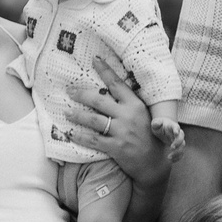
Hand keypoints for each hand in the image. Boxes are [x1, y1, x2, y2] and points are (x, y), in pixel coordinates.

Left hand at [49, 58, 165, 182]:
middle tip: (69, 90)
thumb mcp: (143, 115)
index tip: (95, 59)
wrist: (155, 162)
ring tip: (67, 112)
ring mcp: (122, 132)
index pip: (117, 84)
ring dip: (77, 115)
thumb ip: (129, 104)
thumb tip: (110, 90)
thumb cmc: (149, 136)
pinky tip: (71, 133)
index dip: (105, 71)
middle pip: (99, 100)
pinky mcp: (116, 148)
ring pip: (93, 119)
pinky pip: (94, 140)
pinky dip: (80, 136)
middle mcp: (128, 116)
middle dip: (82, 94)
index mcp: (135, 105)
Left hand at [150, 115, 186, 157]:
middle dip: (178, 143)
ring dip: (177, 152)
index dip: (177, 130)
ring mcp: (178, 140)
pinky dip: (178, 157)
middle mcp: (177, 133)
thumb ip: (156, 123)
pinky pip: (181, 152)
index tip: (176, 133)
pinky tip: (172, 161)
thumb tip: (157, 123)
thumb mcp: (155, 123)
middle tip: (171, 147)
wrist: (164, 128)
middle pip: (182, 137)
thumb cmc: (159, 125)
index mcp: (172, 126)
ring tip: (168, 157)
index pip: (176, 127)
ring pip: (182, 146)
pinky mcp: (178, 146)